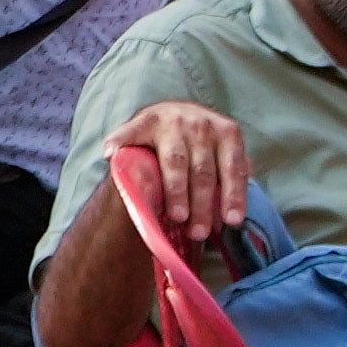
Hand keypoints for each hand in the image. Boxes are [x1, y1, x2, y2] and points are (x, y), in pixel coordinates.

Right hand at [112, 97, 253, 246]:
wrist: (175, 114)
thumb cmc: (201, 146)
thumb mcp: (223, 154)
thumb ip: (232, 175)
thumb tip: (237, 212)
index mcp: (227, 132)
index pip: (232, 168)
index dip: (232, 195)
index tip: (231, 222)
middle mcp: (201, 124)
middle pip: (202, 170)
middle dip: (202, 203)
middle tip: (198, 232)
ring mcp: (170, 120)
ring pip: (175, 161)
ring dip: (176, 191)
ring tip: (177, 216)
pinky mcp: (144, 120)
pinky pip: (128, 134)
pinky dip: (118, 143)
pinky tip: (110, 155)